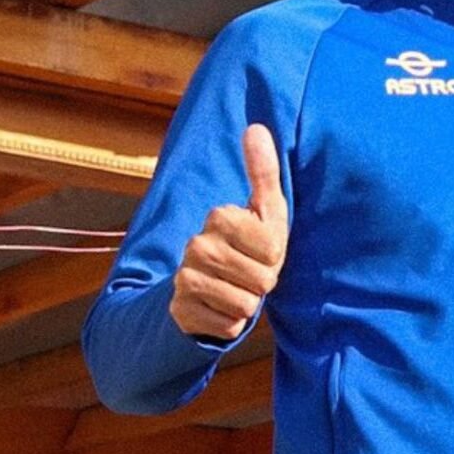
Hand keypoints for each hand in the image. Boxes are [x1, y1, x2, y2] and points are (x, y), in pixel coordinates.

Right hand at [169, 123, 288, 339]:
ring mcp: (185, 278)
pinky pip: (229, 327)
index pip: (272, 249)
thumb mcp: (265, 210)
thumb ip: (262, 170)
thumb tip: (255, 127)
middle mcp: (196, 245)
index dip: (274, 256)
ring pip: (245, 305)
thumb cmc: (249, 246)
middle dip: (262, 282)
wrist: (208, 290)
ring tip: (235, 289)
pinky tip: (220, 309)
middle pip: (262, 280)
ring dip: (248, 303)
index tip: (260, 250)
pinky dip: (231, 324)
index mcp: (219, 216)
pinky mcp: (180, 310)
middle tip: (248, 273)